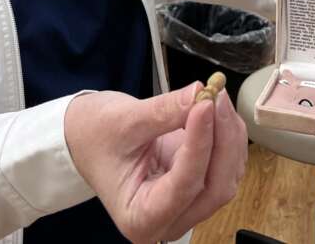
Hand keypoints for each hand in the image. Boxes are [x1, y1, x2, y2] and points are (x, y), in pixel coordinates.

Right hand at [64, 82, 248, 242]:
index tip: (205, 105)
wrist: (86, 138)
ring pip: (225, 176)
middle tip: (216, 97)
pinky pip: (225, 164)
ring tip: (214, 96)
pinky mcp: (197, 184)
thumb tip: (201, 95)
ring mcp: (186, 205)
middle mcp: (169, 219)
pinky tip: (216, 109)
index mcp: (141, 217)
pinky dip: (227, 135)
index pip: (183, 185)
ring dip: (228, 135)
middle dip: (221, 139)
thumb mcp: (123, 121)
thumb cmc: (93, 137)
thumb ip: (165, 111)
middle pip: (214, 187)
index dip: (199, 144)